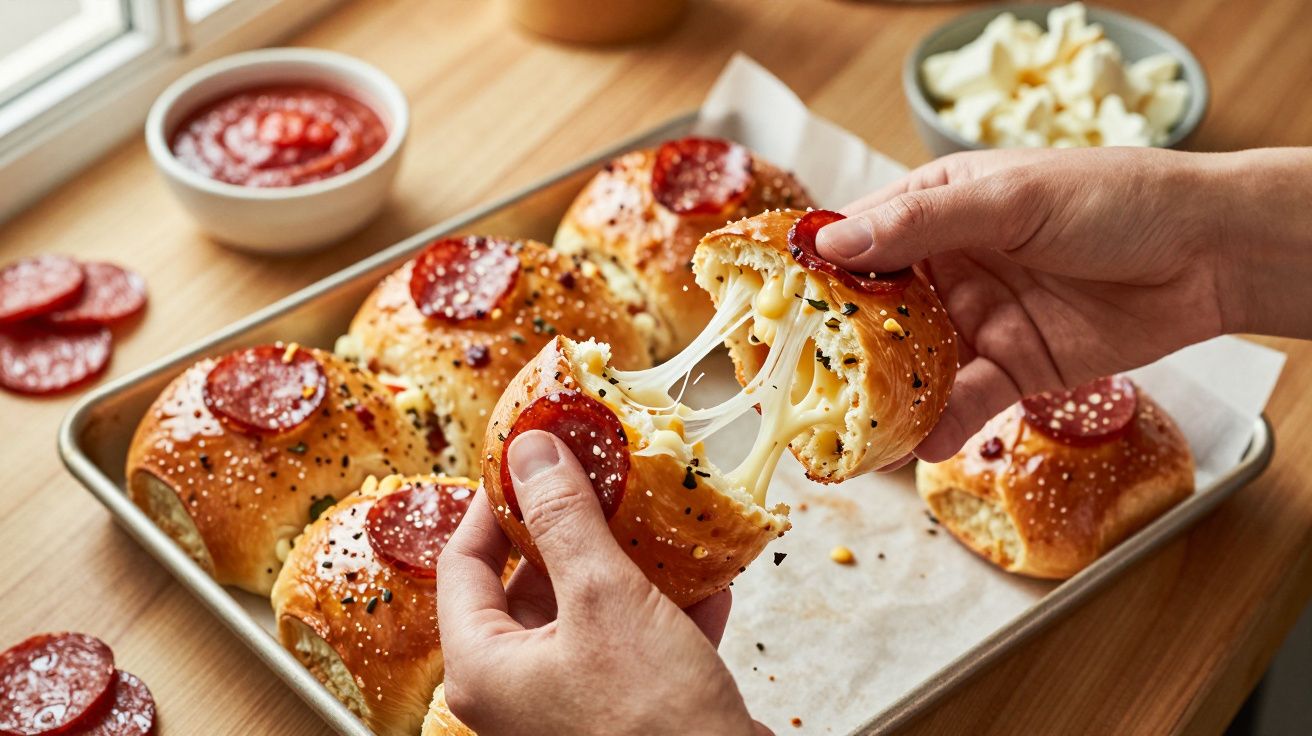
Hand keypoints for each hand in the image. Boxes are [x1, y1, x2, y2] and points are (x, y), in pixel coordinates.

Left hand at [438, 430, 767, 735]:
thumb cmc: (651, 715)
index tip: (527, 461)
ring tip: (655, 518)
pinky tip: (705, 579)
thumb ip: (565, 519)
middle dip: (573, 531)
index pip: (462, 565)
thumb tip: (530, 451)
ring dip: (626, 566)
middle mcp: (516, 691)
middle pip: (526, 588)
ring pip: (586, 615)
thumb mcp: (605, 597)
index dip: (492, 505)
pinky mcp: (620, 716)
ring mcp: (567, 707)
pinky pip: (630, 648)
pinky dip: (663, 612)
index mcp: (484, 667)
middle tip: (600, 480)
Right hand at [815, 147, 1311, 461]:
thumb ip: (922, 225)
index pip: (857, 241)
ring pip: (912, 364)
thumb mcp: (1011, 200)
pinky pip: (964, 401)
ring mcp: (976, 320)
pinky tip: (914, 445)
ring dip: (882, 396)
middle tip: (793, 386)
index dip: (812, 275)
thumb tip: (832, 245)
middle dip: (835, 350)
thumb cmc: (1114, 200)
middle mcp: (946, 265)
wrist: (1208, 254)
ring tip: (844, 432)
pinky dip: (939, 424)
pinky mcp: (1012, 369)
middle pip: (873, 312)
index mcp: (936, 208)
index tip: (768, 310)